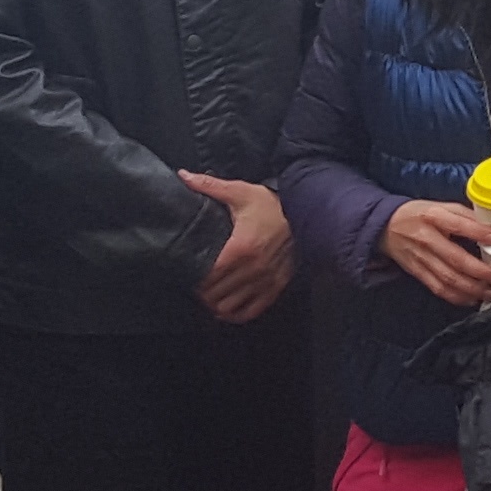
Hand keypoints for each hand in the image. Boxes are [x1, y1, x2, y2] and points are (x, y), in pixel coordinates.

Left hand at [186, 171, 293, 321]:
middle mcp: (253, 268)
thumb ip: (210, 186)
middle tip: (196, 285)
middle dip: (203, 291)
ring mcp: (265, 280)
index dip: (195, 277)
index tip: (189, 272)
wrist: (306, 212)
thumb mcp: (240, 192)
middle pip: (217, 293)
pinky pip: (252, 310)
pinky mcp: (276, 286)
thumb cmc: (271, 204)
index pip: (210, 274)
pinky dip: (236, 314)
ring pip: (231, 306)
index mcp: (241, 247)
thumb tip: (183, 176)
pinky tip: (226, 310)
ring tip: (209, 297)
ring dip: (216, 304)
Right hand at [380, 196, 490, 305]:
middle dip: (481, 272)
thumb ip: (464, 215)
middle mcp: (426, 238)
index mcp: (433, 216)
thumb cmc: (419, 214)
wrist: (386, 226)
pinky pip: (438, 288)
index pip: (458, 225)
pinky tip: (472, 298)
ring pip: (449, 279)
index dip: (478, 233)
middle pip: (456, 260)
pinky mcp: (417, 272)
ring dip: (472, 289)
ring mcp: (421, 258)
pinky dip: (457, 297)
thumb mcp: (441, 206)